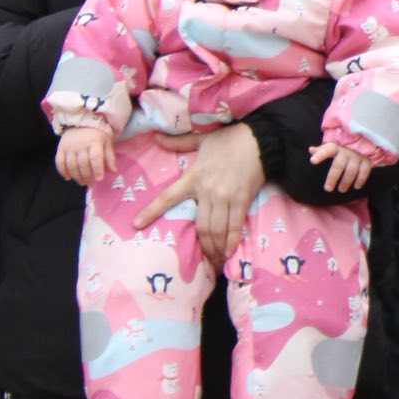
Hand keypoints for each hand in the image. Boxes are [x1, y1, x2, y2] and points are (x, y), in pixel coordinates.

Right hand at [54, 127, 112, 184]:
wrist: (81, 123)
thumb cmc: (96, 135)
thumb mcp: (106, 142)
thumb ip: (110, 157)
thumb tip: (113, 171)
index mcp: (94, 142)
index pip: (95, 157)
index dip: (97, 169)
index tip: (99, 178)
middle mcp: (81, 144)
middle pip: (83, 164)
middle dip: (87, 176)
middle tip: (90, 183)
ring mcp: (69, 147)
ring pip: (71, 165)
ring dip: (76, 176)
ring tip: (82, 182)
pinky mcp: (60, 149)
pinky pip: (59, 162)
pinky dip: (63, 172)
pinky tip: (68, 177)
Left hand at [132, 123, 264, 262]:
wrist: (261, 139)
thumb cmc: (231, 138)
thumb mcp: (202, 139)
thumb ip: (179, 143)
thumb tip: (156, 137)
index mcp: (193, 177)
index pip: (167, 197)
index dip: (151, 211)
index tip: (137, 225)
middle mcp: (207, 191)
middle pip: (199, 226)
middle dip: (201, 246)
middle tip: (202, 260)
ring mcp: (225, 197)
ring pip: (215, 230)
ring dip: (214, 248)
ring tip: (215, 260)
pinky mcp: (242, 200)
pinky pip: (235, 226)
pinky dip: (231, 242)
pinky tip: (228, 254)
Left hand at [309, 142, 374, 193]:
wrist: (359, 146)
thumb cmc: (339, 151)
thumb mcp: (329, 149)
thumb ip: (321, 151)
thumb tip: (311, 149)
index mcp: (335, 148)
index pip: (327, 150)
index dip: (320, 155)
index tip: (312, 161)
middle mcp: (346, 151)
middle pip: (339, 165)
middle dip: (333, 177)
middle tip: (328, 189)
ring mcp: (357, 155)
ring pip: (352, 169)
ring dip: (346, 181)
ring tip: (341, 190)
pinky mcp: (366, 160)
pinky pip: (365, 170)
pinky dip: (361, 179)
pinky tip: (356, 187)